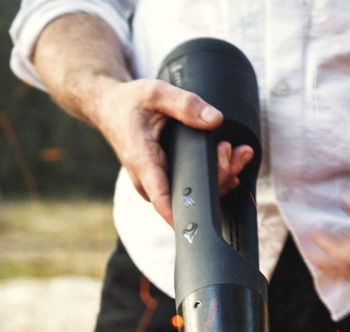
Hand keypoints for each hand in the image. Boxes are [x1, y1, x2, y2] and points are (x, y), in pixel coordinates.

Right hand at [95, 78, 253, 225]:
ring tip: (236, 153)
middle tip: (231, 151)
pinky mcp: (166, 181)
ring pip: (192, 194)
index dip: (186, 214)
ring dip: (220, 177)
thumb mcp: (155, 93)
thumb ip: (185, 104)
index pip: (163, 200)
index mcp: (142, 162)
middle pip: (186, 198)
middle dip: (216, 179)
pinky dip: (214, 176)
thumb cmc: (129, 103)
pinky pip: (191, 188)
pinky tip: (230, 164)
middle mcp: (148, 181)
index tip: (207, 217)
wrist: (111, 109)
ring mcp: (157, 184)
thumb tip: (214, 120)